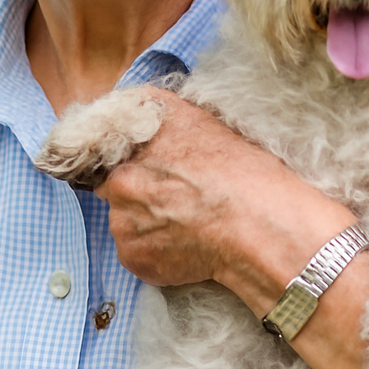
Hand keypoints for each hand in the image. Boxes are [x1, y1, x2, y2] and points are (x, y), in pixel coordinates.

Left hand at [95, 89, 351, 304]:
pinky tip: (190, 249)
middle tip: (179, 201)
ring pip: (127, 221)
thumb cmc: (245, 172)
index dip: (133, 157)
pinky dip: (158, 254)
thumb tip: (137, 115)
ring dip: (148, 224)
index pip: (110, 141)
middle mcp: (119, 172)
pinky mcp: (132, 254)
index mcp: (135, 139)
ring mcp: (121, 217)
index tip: (151, 168)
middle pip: (116, 184)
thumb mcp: (204, 120)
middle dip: (140, 192)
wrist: (257, 224)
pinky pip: (138, 254)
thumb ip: (160, 114)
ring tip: (190, 227)